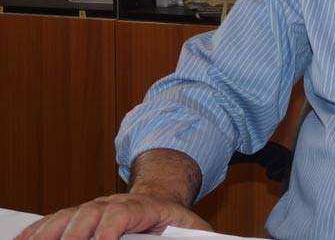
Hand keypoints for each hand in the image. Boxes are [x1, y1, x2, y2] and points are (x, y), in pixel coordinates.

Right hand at [13, 192, 211, 239]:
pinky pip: (58, 221)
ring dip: (49, 232)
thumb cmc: (176, 221)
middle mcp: (115, 204)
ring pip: (70, 216)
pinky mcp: (82, 216)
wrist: (163, 197)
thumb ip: (197, 236)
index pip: (124, 214)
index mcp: (144, 208)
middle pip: (91, 214)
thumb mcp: (194, 228)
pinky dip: (38, 231)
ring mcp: (96, 208)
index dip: (112, 227)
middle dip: (75, 233)